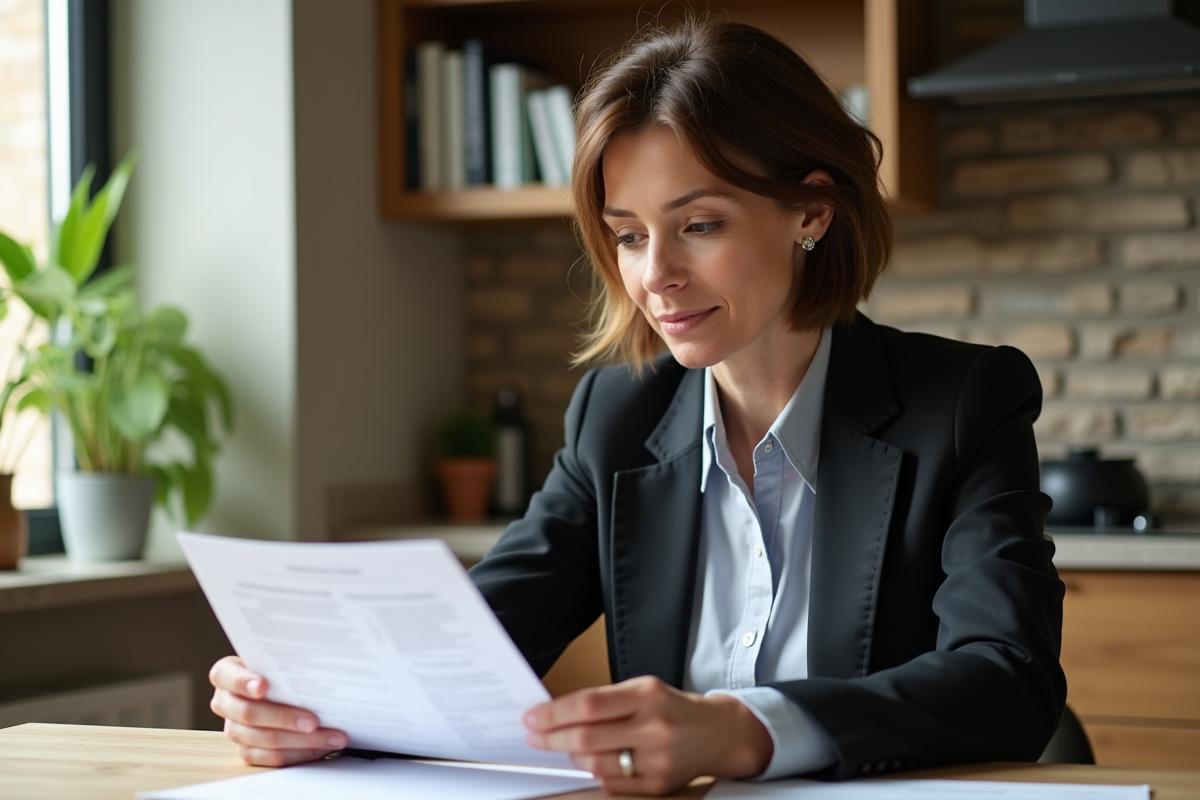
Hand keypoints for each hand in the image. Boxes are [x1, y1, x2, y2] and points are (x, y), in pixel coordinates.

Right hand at [208, 655, 347, 766]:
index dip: (243, 682)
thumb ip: (287, 661)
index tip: (263, 686)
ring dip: (302, 740)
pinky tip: (322, 747)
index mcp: (226, 675)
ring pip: (265, 739)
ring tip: (331, 737)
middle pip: (249, 714)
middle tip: (312, 721)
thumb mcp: (281, 658)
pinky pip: (272, 757)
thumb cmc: (281, 668)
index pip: (225, 676)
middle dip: (284, 718)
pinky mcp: (248, 750)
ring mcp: (235, 729)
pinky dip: (300, 753)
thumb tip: (317, 663)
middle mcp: (226, 703)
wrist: (282, 686)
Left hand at [523, 675, 772, 795]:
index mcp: (648, 695)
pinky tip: (593, 760)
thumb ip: (604, 700)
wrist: (716, 733)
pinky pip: (611, 783)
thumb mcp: (643, 689)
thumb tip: (556, 713)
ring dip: (572, 755)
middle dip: (552, 737)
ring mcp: (657, 760)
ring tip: (567, 746)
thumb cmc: (672, 708)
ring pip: (595, 763)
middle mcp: (654, 727)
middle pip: (587, 737)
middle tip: (534, 734)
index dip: (555, 712)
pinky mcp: (657, 785)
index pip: (590, 704)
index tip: (533, 716)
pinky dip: (595, 772)